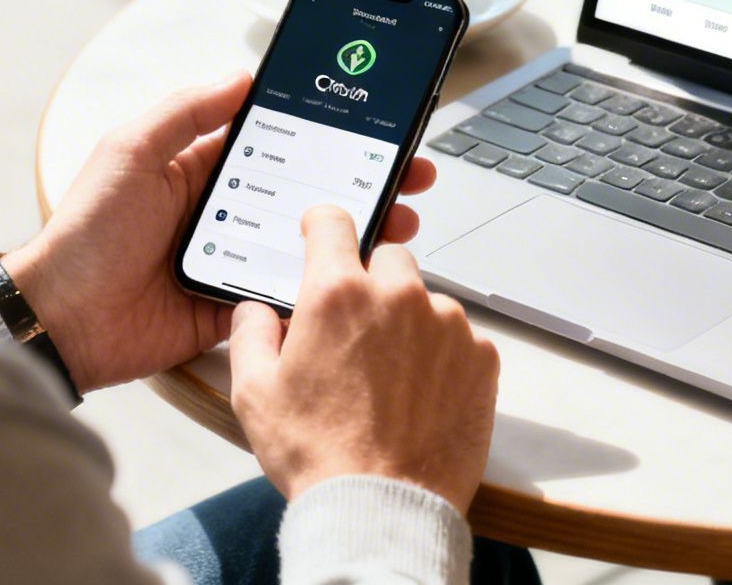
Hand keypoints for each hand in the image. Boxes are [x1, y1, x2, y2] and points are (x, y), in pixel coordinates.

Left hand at [0, 73, 436, 392]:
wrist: (63, 318)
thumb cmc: (86, 232)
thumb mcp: (131, 150)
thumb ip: (185, 111)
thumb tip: (240, 76)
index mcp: (201, 169)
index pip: (278, 142)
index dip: (325, 132)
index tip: (370, 121)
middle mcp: (225, 212)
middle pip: (306, 191)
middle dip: (359, 180)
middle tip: (408, 172)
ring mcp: (233, 261)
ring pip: (308, 243)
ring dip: (355, 232)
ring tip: (399, 220)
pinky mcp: (235, 308)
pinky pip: (289, 296)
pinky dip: (323, 288)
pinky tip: (359, 278)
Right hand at [228, 206, 499, 515]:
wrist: (383, 510)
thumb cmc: (320, 456)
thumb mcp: (255, 394)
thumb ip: (250, 334)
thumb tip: (255, 311)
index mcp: (337, 294)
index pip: (333, 222)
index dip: (322, 226)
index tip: (322, 234)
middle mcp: (397, 296)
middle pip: (387, 259)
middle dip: (370, 285)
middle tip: (355, 335)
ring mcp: (447, 324)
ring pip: (426, 300)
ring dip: (409, 323)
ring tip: (389, 379)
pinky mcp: (481, 357)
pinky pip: (460, 338)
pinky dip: (442, 357)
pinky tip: (419, 395)